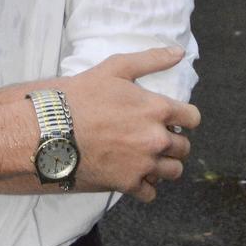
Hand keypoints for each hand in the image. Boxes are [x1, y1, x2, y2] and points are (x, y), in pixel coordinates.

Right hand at [57, 47, 199, 202]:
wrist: (52, 130)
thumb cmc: (81, 97)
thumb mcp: (115, 68)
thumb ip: (150, 59)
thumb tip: (179, 53)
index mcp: (157, 109)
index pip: (193, 118)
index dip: (184, 118)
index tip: (172, 119)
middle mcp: (156, 139)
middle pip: (184, 148)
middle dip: (172, 142)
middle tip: (151, 136)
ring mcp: (144, 164)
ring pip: (173, 172)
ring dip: (163, 165)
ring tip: (145, 156)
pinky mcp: (128, 184)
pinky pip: (151, 193)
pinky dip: (145, 185)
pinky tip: (132, 173)